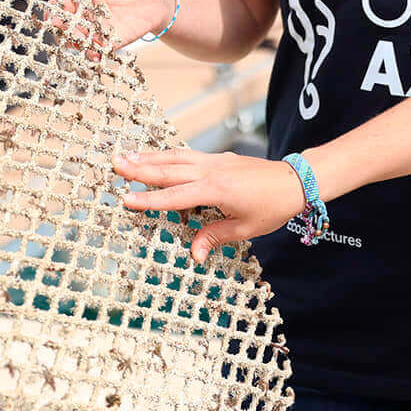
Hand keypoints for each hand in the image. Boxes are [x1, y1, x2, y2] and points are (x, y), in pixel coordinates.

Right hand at [114, 148, 306, 262]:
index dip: (149, 200)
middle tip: (115, 164)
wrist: (295, 180)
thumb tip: (192, 255)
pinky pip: (188, 155)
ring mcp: (215, 161)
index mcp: (216, 190)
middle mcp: (212, 171)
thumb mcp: (245, 229)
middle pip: (169, 169)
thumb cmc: (273, 206)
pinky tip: (157, 156)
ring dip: (150, 157)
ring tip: (127, 156)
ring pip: (176, 157)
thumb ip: (214, 237)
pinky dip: (169, 155)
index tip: (126, 199)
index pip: (174, 197)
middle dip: (140, 168)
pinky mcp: (220, 159)